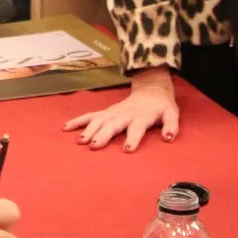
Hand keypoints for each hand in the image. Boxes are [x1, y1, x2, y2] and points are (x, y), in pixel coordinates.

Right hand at [62, 67, 178, 150]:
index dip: (133, 138)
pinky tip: (65, 128)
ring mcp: (112, 112)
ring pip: (98, 120)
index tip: (127, 149)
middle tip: (93, 145)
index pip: (137, 128)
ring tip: (80, 141)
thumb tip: (168, 138)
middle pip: (112, 125)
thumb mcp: (172, 113)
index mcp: (141, 117)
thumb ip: (171, 126)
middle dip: (102, 135)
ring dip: (88, 129)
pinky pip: (89, 116)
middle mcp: (124, 114)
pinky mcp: (105, 112)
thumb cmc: (161, 105)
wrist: (151, 88)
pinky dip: (77, 121)